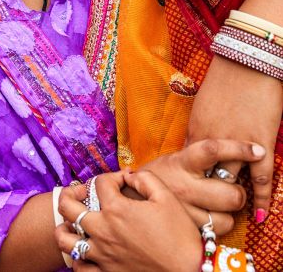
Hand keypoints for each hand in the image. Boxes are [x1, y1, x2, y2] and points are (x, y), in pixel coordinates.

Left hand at [56, 171, 201, 271]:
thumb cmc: (181, 236)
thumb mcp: (167, 198)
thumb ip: (145, 179)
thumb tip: (129, 175)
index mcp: (116, 210)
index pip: (99, 183)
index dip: (111, 176)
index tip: (124, 181)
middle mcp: (103, 231)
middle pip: (67, 206)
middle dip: (70, 193)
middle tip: (79, 193)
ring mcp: (101, 254)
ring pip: (65, 239)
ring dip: (65, 227)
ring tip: (73, 222)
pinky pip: (79, 268)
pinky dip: (77, 259)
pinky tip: (86, 251)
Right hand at [140, 138, 264, 233]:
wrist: (126, 196)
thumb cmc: (157, 176)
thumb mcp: (173, 159)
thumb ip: (197, 157)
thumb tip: (230, 152)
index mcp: (181, 162)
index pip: (212, 150)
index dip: (237, 149)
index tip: (256, 150)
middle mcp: (183, 186)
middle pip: (230, 193)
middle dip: (237, 193)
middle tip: (229, 189)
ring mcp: (184, 210)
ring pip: (227, 218)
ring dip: (228, 213)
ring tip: (216, 205)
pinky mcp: (184, 228)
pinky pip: (215, 232)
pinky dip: (217, 226)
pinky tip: (208, 217)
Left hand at [188, 57, 280, 219]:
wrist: (246, 64)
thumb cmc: (222, 82)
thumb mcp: (201, 107)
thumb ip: (199, 131)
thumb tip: (196, 148)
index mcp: (196, 132)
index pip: (188, 167)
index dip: (189, 184)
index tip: (186, 197)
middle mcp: (212, 142)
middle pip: (206, 179)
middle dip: (206, 196)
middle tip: (205, 211)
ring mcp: (236, 144)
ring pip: (231, 181)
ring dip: (232, 197)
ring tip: (231, 211)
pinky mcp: (259, 143)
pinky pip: (260, 178)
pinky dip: (261, 198)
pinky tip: (260, 215)